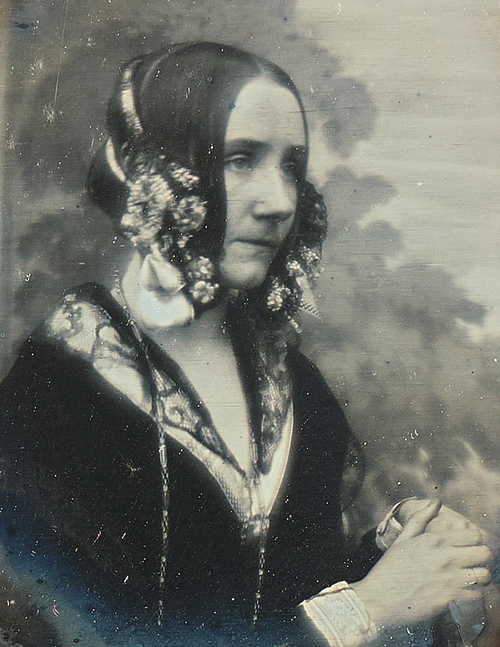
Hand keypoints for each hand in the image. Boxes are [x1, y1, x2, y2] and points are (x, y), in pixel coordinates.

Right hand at [352, 501, 491, 627]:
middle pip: (484, 552)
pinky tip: (463, 594)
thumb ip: (421, 518)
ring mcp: (449, 578)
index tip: (468, 548)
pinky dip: (473, 595)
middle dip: (480, 558)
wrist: (379, 599)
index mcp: (433, 539)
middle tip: (472, 564)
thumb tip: (437, 500)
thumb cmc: (390, 569)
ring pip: (484, 574)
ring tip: (470, 579)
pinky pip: (477, 595)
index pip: (471, 534)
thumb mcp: (403, 539)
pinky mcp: (450, 598)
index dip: (473, 541)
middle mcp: (444, 556)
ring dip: (480, 577)